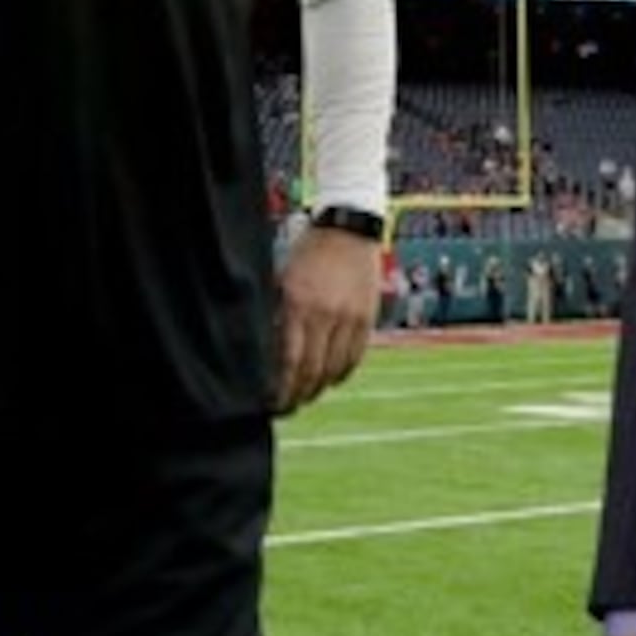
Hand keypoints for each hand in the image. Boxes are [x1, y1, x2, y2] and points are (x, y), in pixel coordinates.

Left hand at [274, 225, 376, 412]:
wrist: (349, 228)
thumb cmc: (308, 251)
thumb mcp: (283, 279)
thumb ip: (277, 314)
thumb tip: (267, 352)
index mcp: (299, 305)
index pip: (290, 362)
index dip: (282, 390)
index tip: (273, 404)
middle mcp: (326, 315)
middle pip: (313, 372)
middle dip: (299, 396)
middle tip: (287, 408)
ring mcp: (350, 318)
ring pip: (335, 370)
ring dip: (320, 388)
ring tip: (307, 396)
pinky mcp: (367, 318)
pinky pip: (355, 357)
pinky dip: (341, 373)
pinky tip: (331, 378)